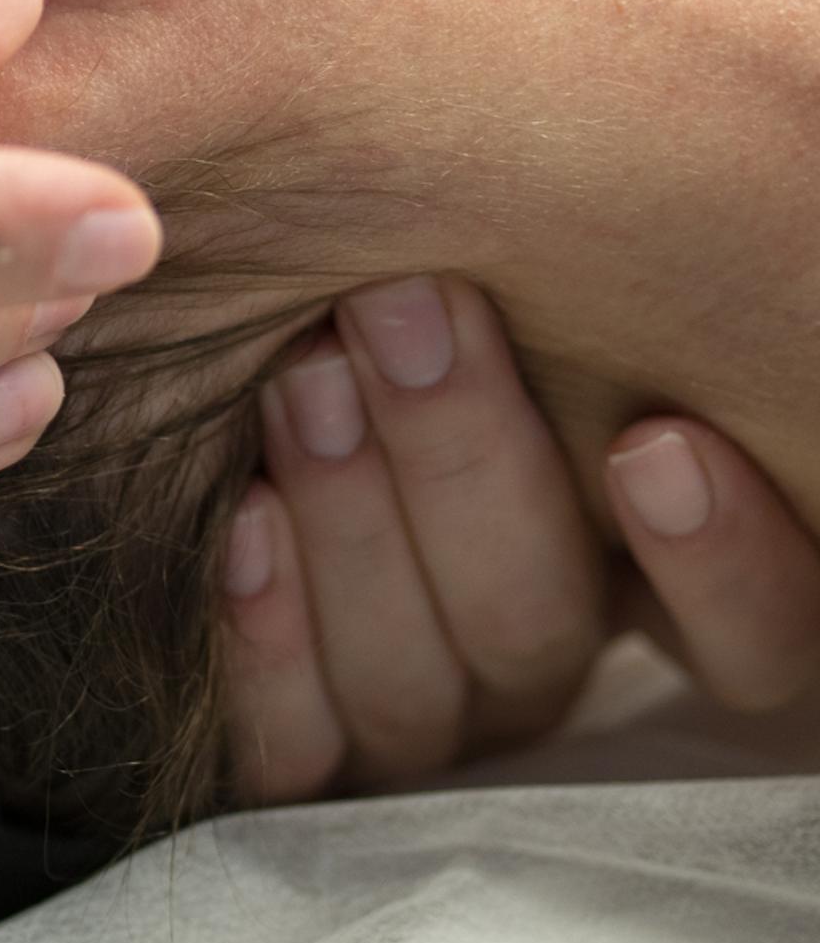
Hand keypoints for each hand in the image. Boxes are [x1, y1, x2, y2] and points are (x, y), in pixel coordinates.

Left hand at [221, 275, 819, 799]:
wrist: (195, 370)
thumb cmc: (389, 294)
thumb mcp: (514, 299)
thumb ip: (547, 295)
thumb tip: (661, 194)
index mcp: (634, 575)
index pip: (747, 640)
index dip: (717, 564)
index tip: (656, 442)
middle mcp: (528, 658)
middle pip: (537, 628)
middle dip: (466, 460)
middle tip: (399, 304)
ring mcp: (411, 717)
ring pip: (414, 688)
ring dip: (355, 520)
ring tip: (303, 377)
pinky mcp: (290, 747)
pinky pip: (291, 747)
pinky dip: (268, 636)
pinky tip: (243, 520)